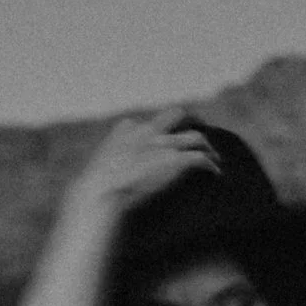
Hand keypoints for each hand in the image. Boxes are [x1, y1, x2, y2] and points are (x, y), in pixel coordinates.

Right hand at [62, 109, 218, 217]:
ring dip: (207, 148)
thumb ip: (102, 170)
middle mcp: (148, 133)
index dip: (159, 132)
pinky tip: (216, 173)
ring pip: (195, 137)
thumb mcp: (97, 170)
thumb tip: (90, 183)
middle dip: (189, 125)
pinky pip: (200, 158)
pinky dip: (210, 165)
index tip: (166, 142)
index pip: (146, 124)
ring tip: (216, 159)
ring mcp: (163, 145)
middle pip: (175, 116)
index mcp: (128, 133)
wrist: (103, 189)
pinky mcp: (175, 160)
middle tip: (199, 140)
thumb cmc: (96, 187)